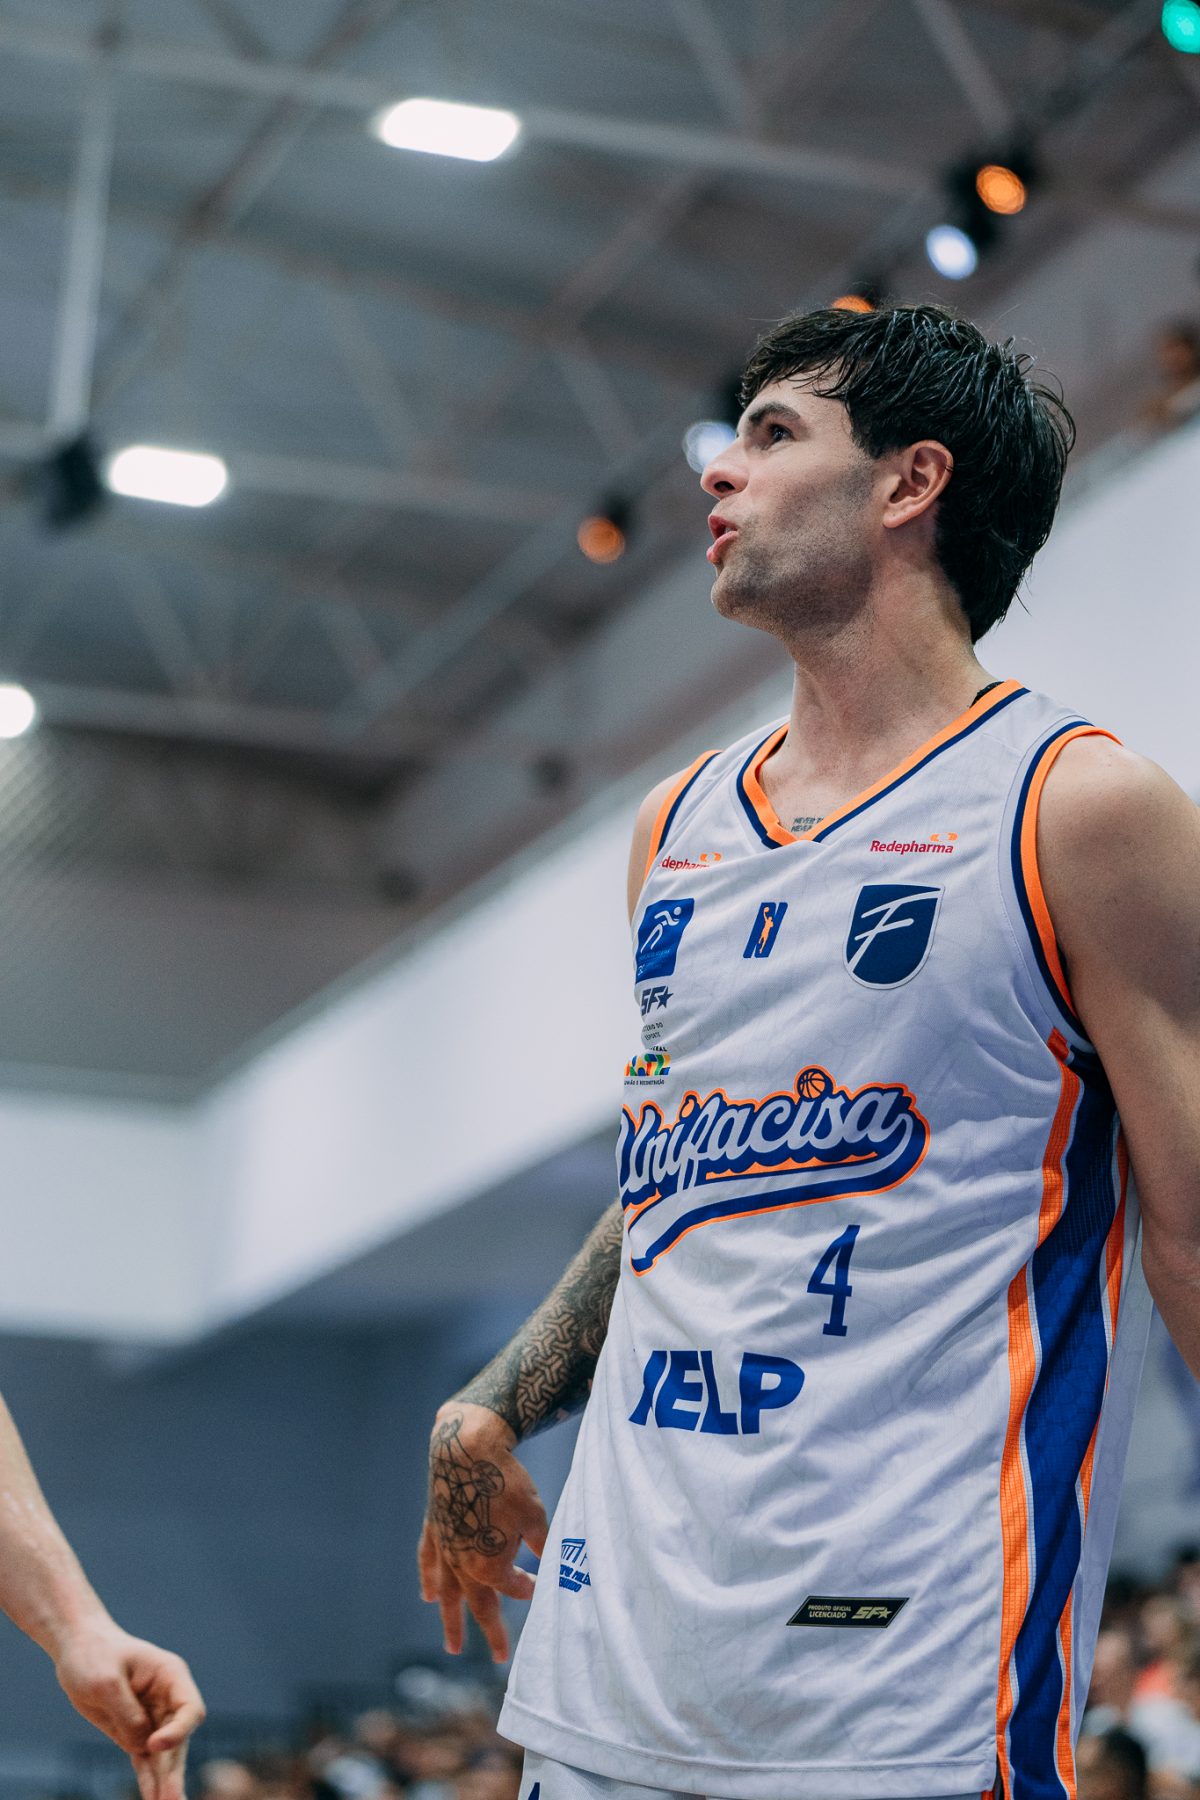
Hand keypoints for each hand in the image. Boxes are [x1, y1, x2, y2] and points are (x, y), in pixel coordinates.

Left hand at [53, 1619, 204, 1799]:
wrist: (78, 1650)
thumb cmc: (94, 1655)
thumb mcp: (106, 1681)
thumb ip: (127, 1714)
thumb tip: (143, 1746)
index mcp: (170, 1676)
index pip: (188, 1709)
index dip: (177, 1731)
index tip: (153, 1746)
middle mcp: (168, 1699)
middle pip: (179, 1740)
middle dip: (174, 1771)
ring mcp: (153, 1718)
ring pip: (164, 1757)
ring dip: (165, 1782)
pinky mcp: (134, 1733)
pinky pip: (145, 1762)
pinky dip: (149, 1781)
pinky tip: (153, 1799)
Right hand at [418, 1402, 548, 1662]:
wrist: (468, 1450)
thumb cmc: (508, 1484)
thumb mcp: (537, 1517)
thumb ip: (543, 1547)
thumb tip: (555, 1565)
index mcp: (490, 1568)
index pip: (514, 1588)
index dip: (529, 1586)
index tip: (539, 1580)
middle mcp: (464, 1566)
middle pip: (479, 1605)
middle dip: (491, 1631)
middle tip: (500, 1657)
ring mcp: (445, 1550)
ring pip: (448, 1594)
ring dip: (451, 1621)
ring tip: (453, 1645)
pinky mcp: (434, 1530)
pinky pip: (429, 1563)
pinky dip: (429, 1581)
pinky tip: (428, 1595)